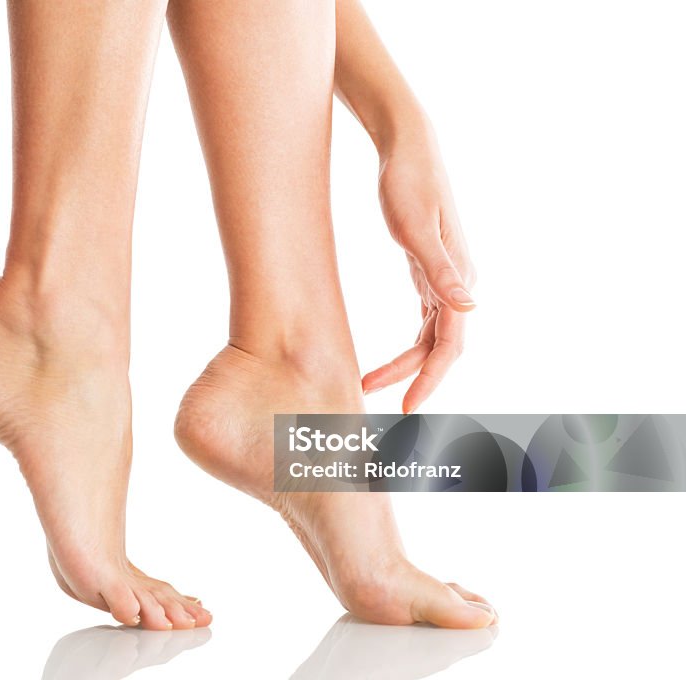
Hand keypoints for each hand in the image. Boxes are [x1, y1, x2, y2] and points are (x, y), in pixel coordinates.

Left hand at [361, 128, 476, 412]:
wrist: (407, 145)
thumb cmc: (409, 180)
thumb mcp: (416, 227)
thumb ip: (440, 271)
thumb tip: (471, 308)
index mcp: (457, 277)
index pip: (450, 344)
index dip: (430, 378)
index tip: (408, 407)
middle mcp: (456, 282)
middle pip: (440, 347)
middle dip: (414, 379)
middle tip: (375, 402)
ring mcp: (443, 278)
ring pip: (430, 338)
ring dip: (405, 365)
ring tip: (367, 385)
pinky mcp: (426, 270)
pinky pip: (423, 322)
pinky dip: (407, 346)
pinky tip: (386, 361)